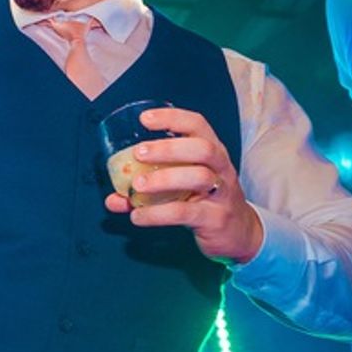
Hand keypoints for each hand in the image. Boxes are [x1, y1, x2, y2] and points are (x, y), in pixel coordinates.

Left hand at [104, 106, 263, 263]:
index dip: (173, 118)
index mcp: (212, 153)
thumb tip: (112, 198)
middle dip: (169, 147)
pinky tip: (138, 216)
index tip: (144, 119)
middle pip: (202, 148)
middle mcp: (221, 169)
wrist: (240, 234)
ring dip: (163, 179)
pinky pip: (186, 213)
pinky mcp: (216, 218)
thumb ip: (148, 190)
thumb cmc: (205, 202)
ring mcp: (222, 194)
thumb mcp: (182, 189)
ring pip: (199, 178)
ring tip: (137, 186)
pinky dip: (157, 214)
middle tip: (138, 153)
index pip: (198, 126)